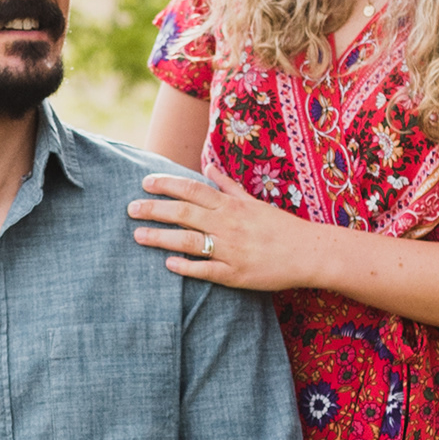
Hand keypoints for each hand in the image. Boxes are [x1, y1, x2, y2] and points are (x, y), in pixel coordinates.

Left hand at [130, 170, 329, 293]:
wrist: (309, 253)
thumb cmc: (280, 226)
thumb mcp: (253, 201)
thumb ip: (227, 185)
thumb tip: (207, 165)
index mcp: (232, 205)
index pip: (192, 189)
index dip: (167, 184)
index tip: (144, 182)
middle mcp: (229, 224)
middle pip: (184, 213)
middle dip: (154, 210)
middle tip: (129, 209)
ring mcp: (231, 250)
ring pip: (189, 241)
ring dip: (161, 238)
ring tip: (138, 236)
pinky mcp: (235, 274)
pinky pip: (206, 270)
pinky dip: (186, 267)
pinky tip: (168, 264)